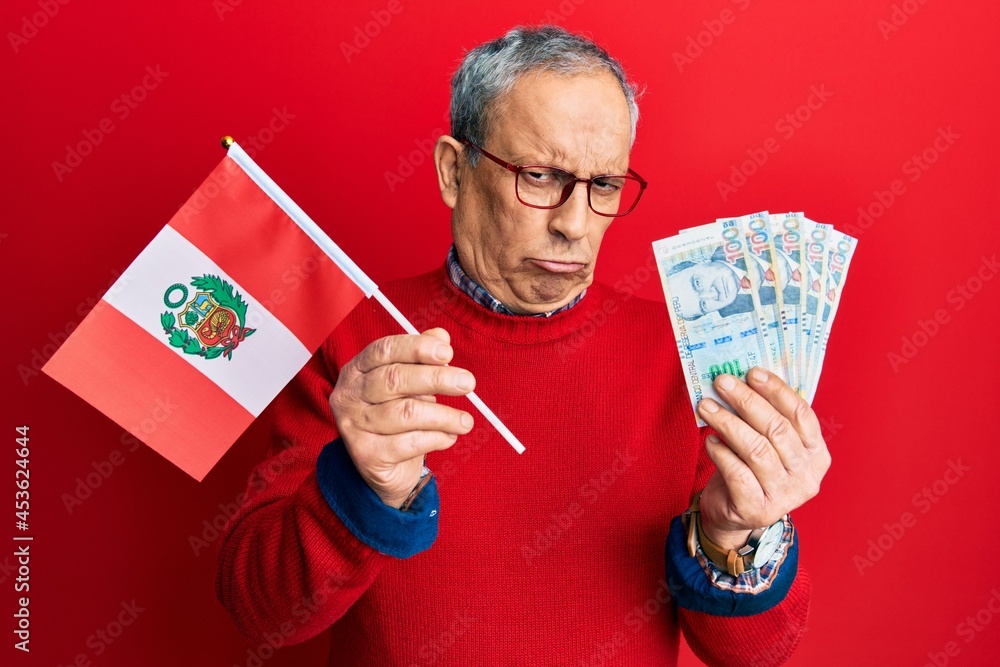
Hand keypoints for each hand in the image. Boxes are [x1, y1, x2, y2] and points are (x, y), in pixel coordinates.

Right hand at [329, 328, 474, 507]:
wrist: (383, 463)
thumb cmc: (396, 413)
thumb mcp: (407, 382)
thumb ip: (421, 358)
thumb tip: (441, 336)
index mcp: (357, 368)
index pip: (385, 349)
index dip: (417, 348)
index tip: (448, 353)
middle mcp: (349, 394)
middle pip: (394, 379)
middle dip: (436, 379)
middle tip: (468, 383)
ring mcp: (354, 425)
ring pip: (405, 413)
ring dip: (444, 416)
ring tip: (465, 421)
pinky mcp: (367, 454)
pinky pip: (409, 443)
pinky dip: (437, 439)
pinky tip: (449, 437)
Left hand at [695, 367, 830, 551]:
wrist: (733, 514)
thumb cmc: (750, 469)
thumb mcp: (767, 444)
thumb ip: (766, 417)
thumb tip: (744, 378)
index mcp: (816, 454)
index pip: (801, 414)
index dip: (777, 390)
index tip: (752, 372)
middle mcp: (806, 476)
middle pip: (777, 429)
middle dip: (746, 401)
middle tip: (722, 383)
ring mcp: (784, 496)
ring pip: (756, 450)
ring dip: (728, 423)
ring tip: (706, 406)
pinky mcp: (757, 509)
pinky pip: (737, 473)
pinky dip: (721, 453)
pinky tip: (710, 441)